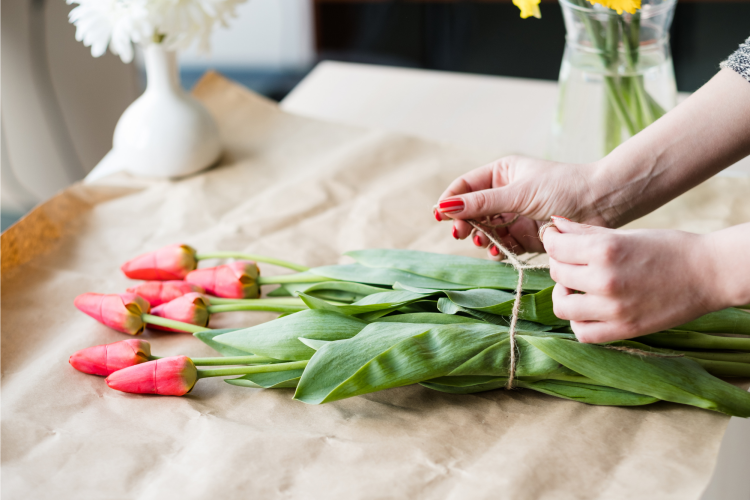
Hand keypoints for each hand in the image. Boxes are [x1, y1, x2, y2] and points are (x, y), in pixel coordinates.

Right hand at [435, 156, 608, 257]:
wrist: (602, 204)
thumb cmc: (563, 188)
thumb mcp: (518, 193)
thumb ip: (482, 202)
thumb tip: (446, 205)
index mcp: (501, 173)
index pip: (465, 187)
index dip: (451, 201)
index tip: (441, 216)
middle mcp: (505, 194)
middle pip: (471, 211)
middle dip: (465, 222)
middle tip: (462, 233)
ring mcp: (514, 216)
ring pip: (485, 230)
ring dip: (481, 238)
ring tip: (485, 242)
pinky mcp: (525, 236)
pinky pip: (503, 245)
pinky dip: (498, 250)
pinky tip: (500, 251)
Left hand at [543, 217, 722, 342]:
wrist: (710, 273)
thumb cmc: (669, 248)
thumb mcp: (626, 234)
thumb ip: (585, 231)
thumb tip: (554, 223)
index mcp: (606, 250)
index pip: (555, 246)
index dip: (552, 241)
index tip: (557, 239)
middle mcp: (606, 280)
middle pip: (557, 273)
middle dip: (559, 264)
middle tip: (572, 261)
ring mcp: (614, 309)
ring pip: (562, 306)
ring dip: (563, 294)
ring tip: (575, 287)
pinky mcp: (624, 329)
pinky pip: (583, 333)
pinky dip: (578, 322)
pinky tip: (587, 309)